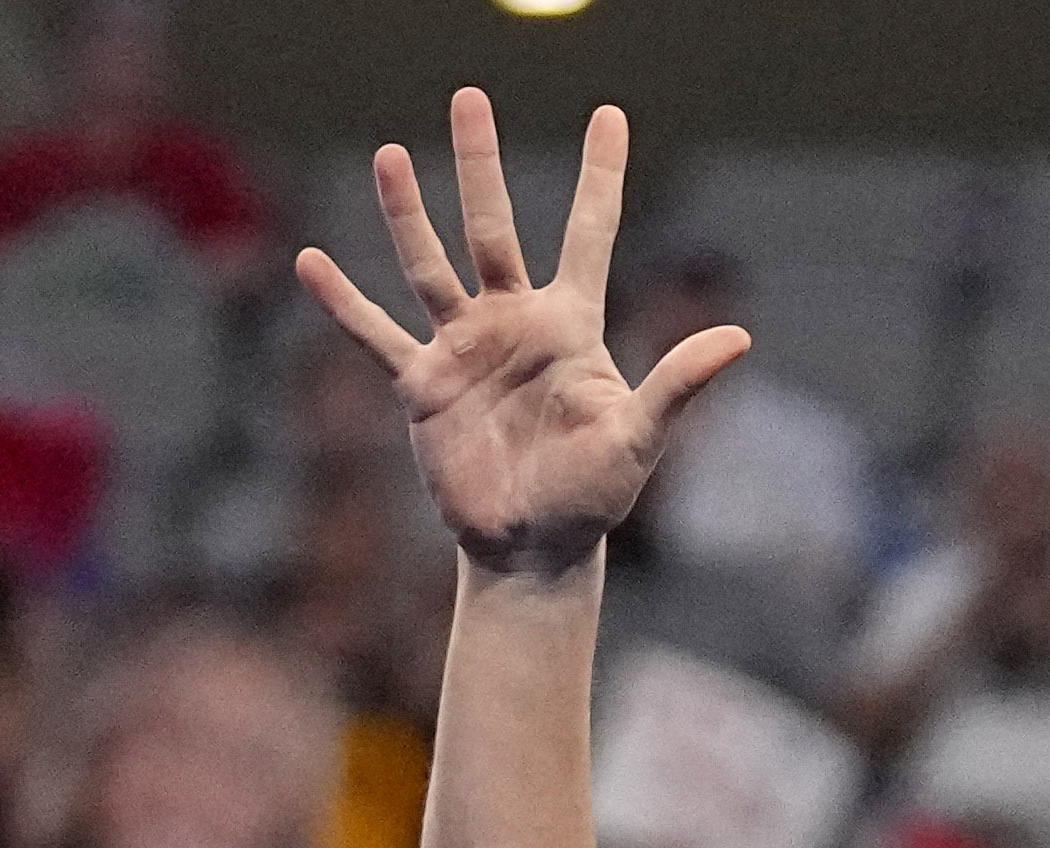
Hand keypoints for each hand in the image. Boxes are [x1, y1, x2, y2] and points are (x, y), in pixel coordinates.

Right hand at [293, 95, 742, 578]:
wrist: (534, 548)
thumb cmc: (594, 495)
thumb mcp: (638, 436)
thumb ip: (678, 382)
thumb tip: (738, 337)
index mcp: (570, 324)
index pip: (589, 231)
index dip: (600, 173)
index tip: (610, 115)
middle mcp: (513, 323)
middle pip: (492, 226)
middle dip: (480, 163)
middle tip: (470, 97)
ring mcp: (464, 349)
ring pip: (430, 265)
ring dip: (407, 213)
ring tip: (389, 155)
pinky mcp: (423, 386)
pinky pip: (376, 336)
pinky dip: (344, 303)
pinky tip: (311, 264)